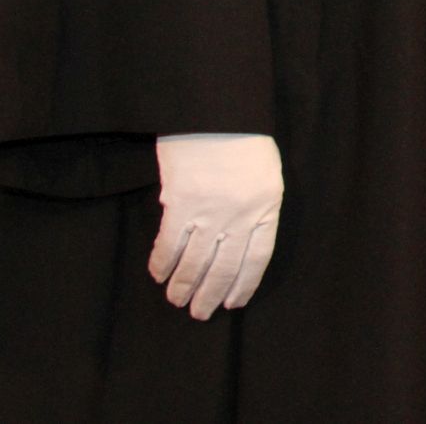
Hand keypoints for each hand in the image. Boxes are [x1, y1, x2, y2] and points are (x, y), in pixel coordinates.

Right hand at [151, 133, 283, 319]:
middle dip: (211, 294)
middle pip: (225, 267)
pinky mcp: (181, 204)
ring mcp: (211, 211)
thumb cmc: (244, 139)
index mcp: (267, 207)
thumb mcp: (265, 174)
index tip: (232, 303)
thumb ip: (254, 208)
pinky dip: (163, 263)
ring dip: (184, 285)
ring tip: (176, 301)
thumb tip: (232, 242)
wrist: (218, 111)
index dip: (244, 284)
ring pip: (196, 261)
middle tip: (199, 314)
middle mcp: (241, 215)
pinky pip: (170, 244)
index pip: (258, 258)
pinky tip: (159, 275)